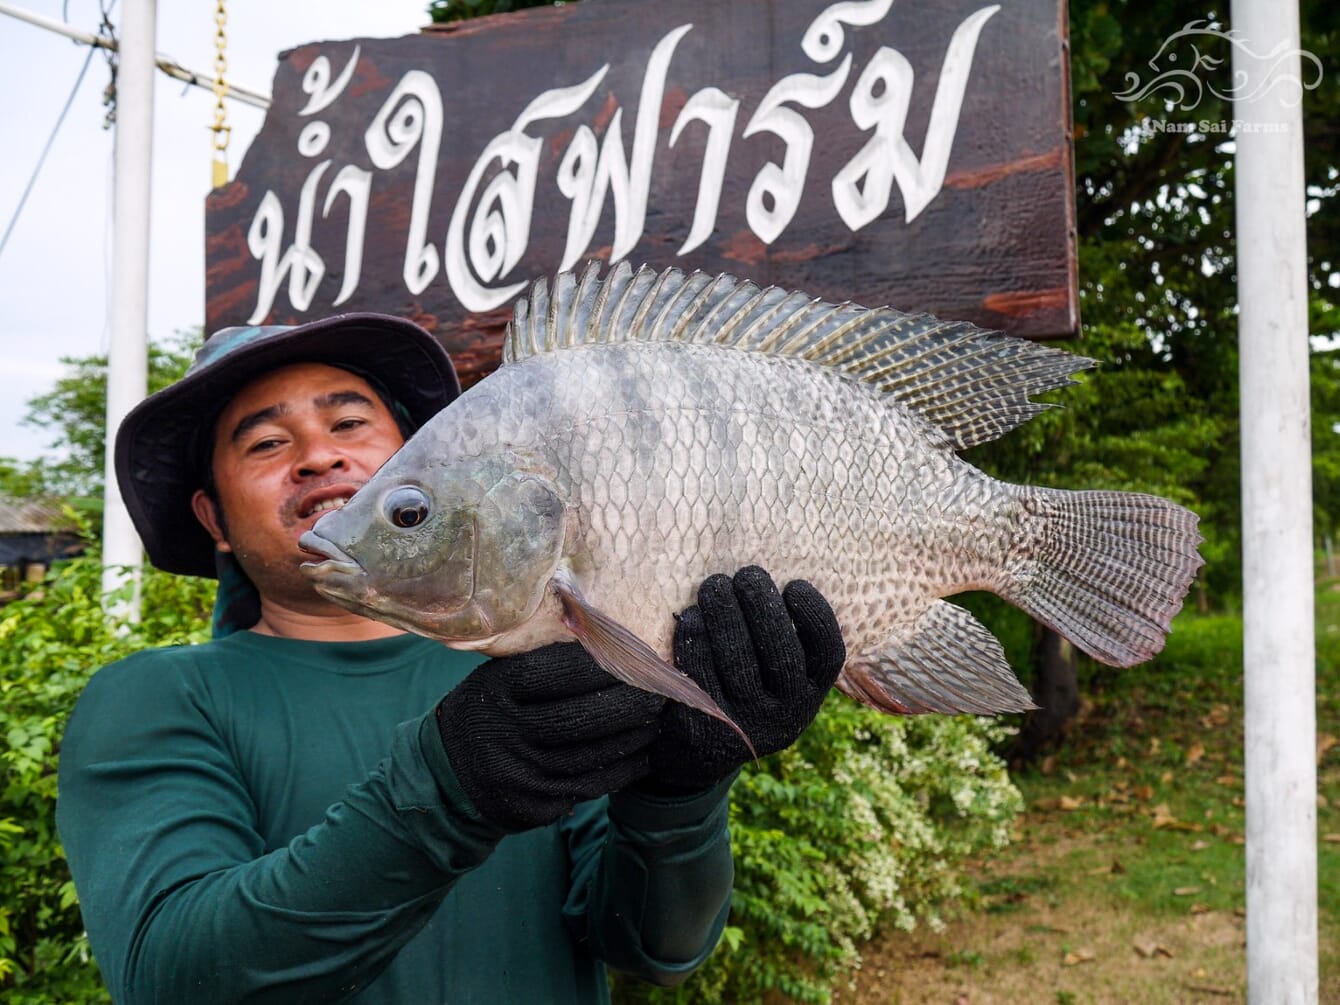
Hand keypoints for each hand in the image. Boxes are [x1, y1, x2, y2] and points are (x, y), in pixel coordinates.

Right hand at [436, 642, 662, 832]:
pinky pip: (589, 786)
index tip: (636, 660)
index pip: (561, 673)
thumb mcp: (497, 678)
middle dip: (629, 704)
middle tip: (659, 693)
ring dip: (633, 738)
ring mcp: (518, 773)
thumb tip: (612, 646)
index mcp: (496, 690)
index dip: (605, 668)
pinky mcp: (532, 805)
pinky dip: (622, 770)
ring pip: (591, 755)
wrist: (448, 773)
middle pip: (581, 717)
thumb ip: (542, 664)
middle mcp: (504, 732)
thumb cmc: (489, 710)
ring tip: (656, 721)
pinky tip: (642, 754)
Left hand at [639, 566, 844, 794]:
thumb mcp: (776, 678)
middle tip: (746, 575)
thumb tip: (768, 581)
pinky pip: (700, 674)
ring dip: (725, 614)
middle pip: (780, 652)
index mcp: (811, 693)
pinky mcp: (705, 726)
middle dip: (762, 604)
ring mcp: (745, 722)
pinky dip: (694, 640)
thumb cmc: (745, 689)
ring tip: (714, 585)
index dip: (816, 616)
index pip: (828, 654)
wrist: (701, 753)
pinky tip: (691, 617)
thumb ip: (783, 638)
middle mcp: (785, 713)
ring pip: (739, 660)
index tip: (794, 585)